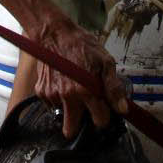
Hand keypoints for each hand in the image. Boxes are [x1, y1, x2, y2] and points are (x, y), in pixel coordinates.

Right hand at [29, 8, 128, 137]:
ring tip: (72, 86)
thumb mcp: (105, 62)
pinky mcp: (40, 91)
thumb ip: (113, 88)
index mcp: (86, 91)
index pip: (99, 121)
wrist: (54, 33)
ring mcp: (52, 95)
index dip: (103, 116)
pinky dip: (57, 97)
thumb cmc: (81, 45)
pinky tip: (62, 81)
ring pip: (62, 114)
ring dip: (68, 106)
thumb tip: (122, 109)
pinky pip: (51, 104)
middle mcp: (68, 97)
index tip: (103, 110)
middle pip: (71, 129)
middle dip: (79, 123)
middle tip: (85, 108)